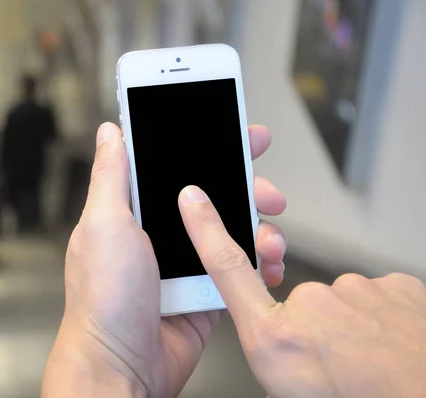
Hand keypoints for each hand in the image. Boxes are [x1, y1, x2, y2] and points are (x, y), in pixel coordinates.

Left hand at [42, 122, 286, 396]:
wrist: (121, 366)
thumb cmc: (103, 300)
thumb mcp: (105, 225)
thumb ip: (112, 175)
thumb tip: (111, 132)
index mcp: (134, 211)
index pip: (173, 165)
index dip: (207, 145)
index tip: (238, 132)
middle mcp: (161, 232)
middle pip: (213, 195)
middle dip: (247, 187)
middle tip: (267, 190)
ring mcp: (185, 262)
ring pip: (232, 230)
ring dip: (259, 227)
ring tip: (270, 237)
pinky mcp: (205, 290)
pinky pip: (239, 269)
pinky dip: (260, 264)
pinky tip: (269, 264)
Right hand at [180, 187, 425, 397]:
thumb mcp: (286, 390)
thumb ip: (270, 351)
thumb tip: (277, 342)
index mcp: (276, 337)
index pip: (227, 268)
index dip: (206, 229)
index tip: (193, 200)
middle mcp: (312, 304)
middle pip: (298, 302)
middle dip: (312, 327)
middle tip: (335, 364)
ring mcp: (357, 290)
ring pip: (342, 303)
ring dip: (351, 327)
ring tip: (369, 361)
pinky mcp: (395, 284)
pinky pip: (376, 299)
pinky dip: (381, 320)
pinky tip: (391, 346)